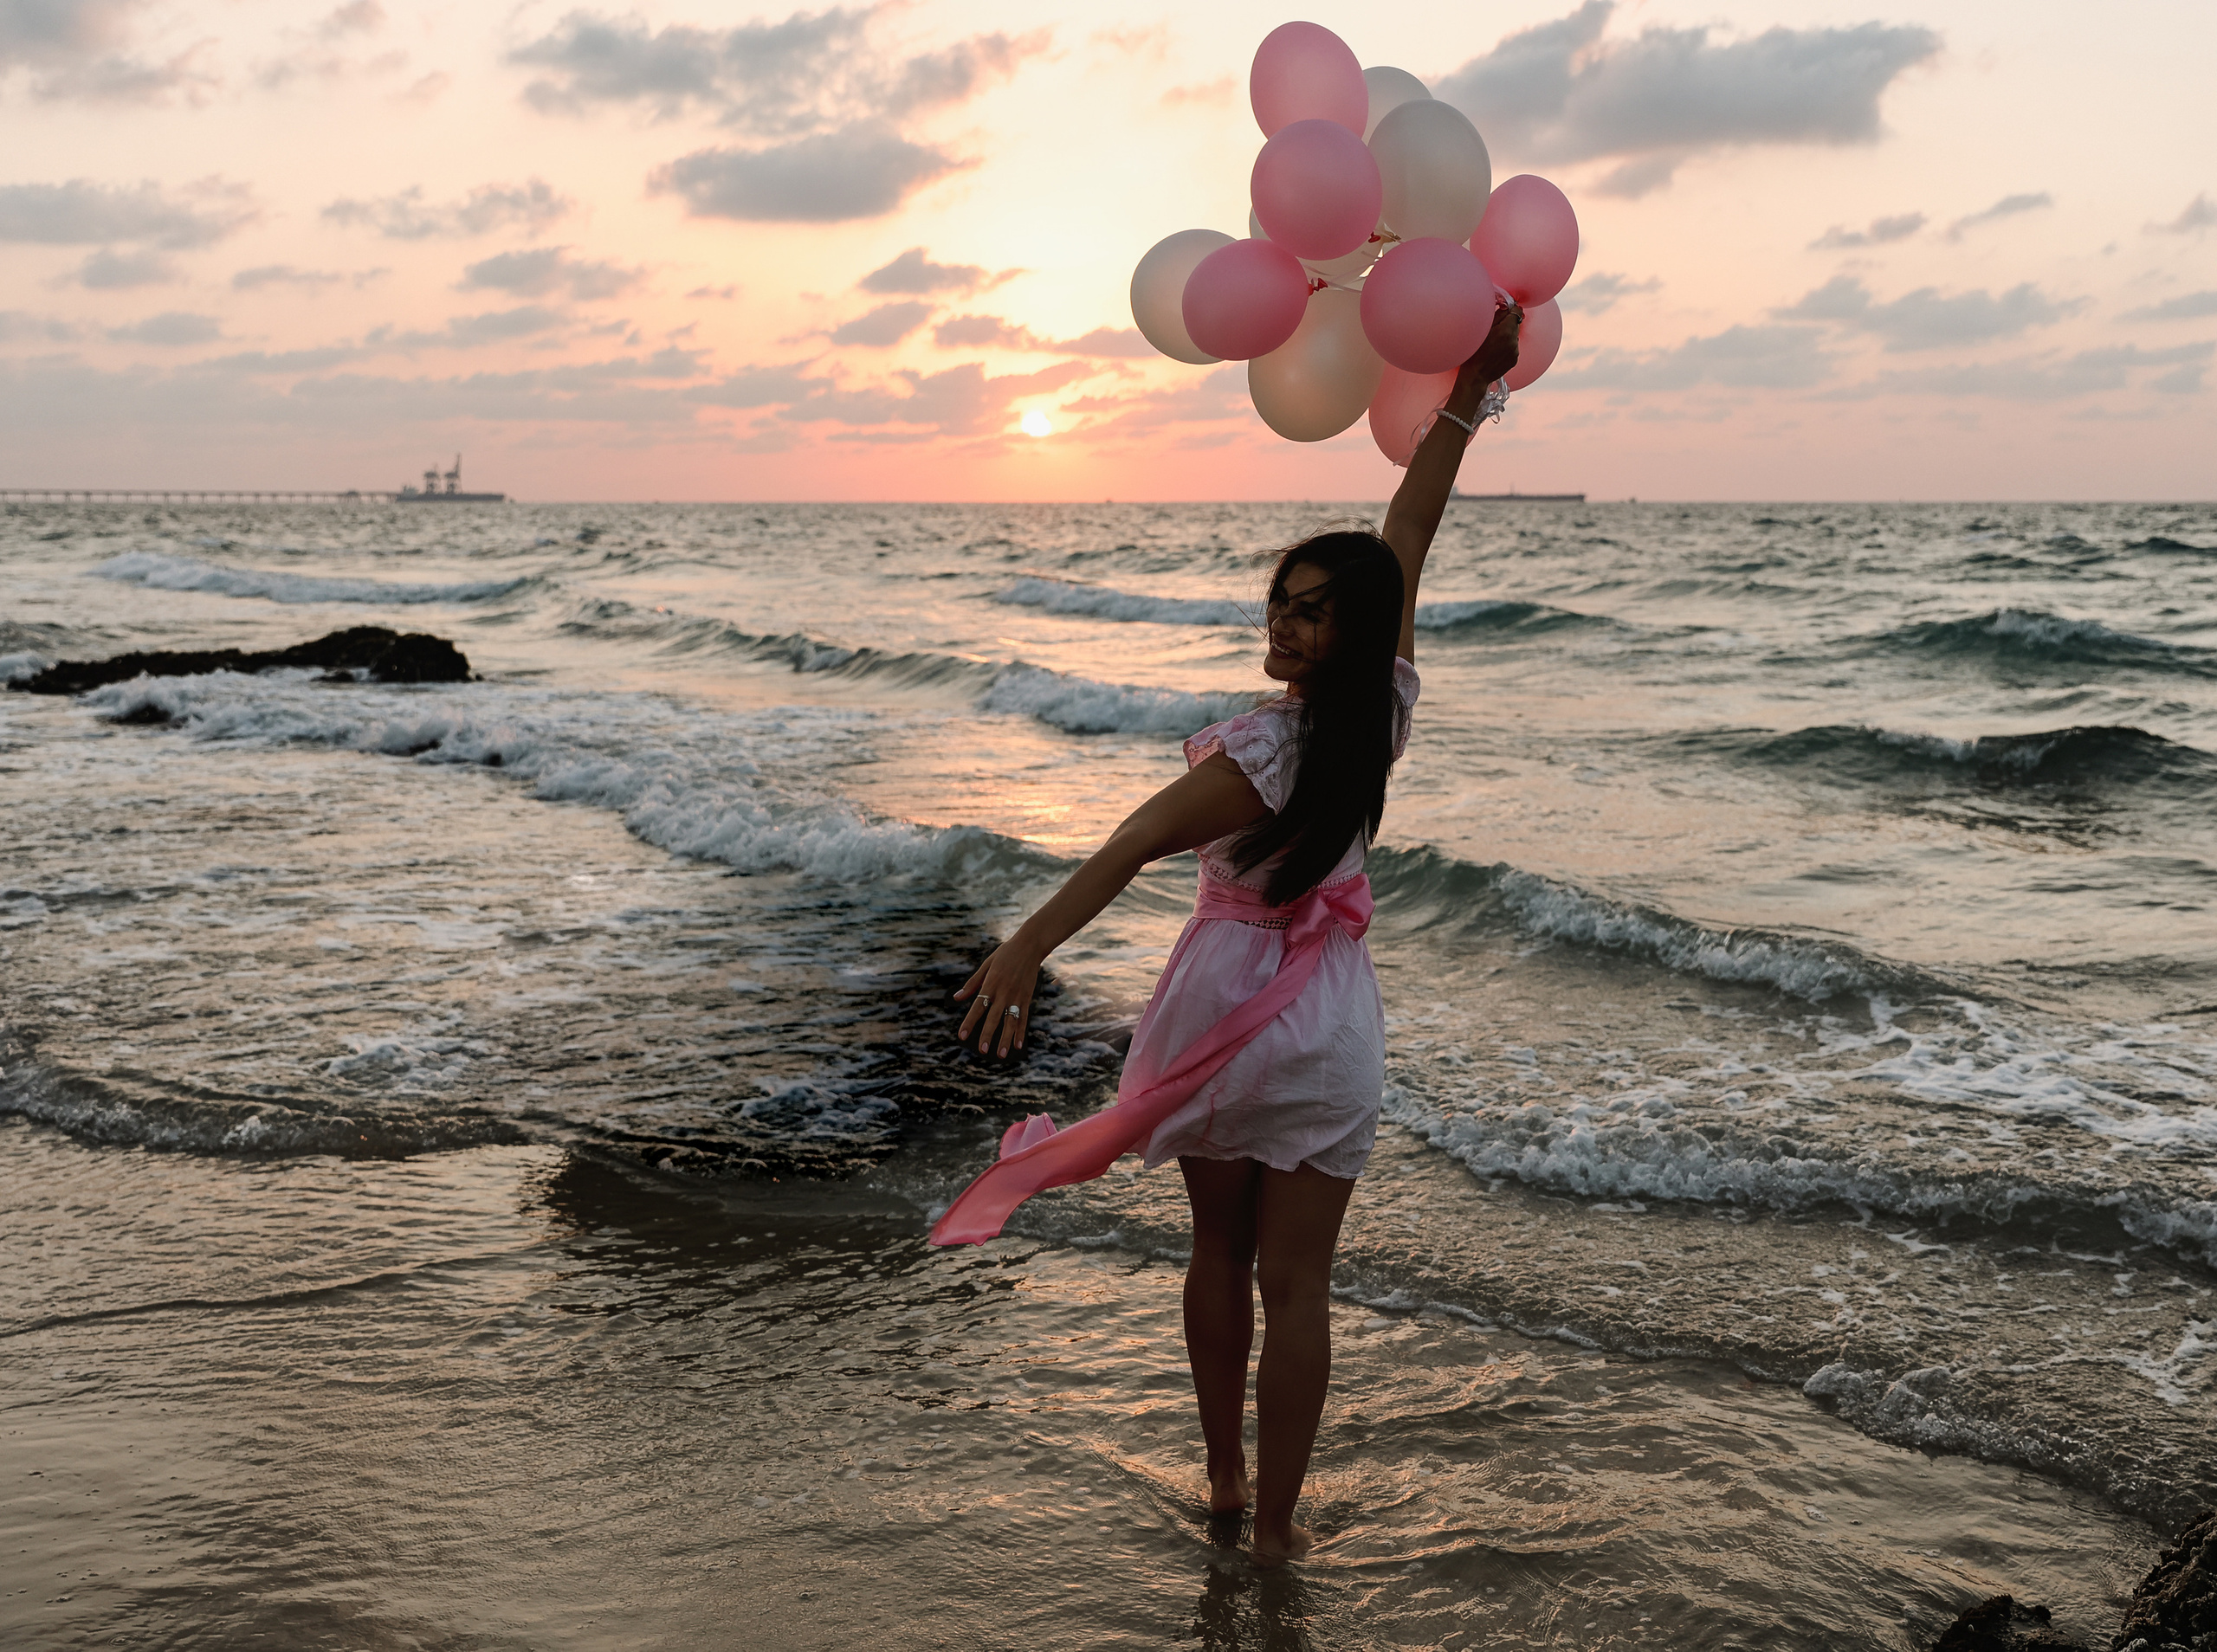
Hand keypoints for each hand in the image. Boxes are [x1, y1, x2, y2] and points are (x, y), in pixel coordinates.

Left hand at [952, 941, 1040, 1057]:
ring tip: (1001, 1054)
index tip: (962, 1036)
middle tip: (983, 1051)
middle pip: (994, 1018)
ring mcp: (1017, 996)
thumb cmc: (1005, 953)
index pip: (978, 1006)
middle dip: (988, 1035)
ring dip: (1006, 1039)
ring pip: (1011, 1022)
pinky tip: (1018, 1045)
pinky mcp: (1027, 998)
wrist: (1030, 946)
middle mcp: (1004, 992)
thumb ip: (972, 983)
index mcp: (991, 983)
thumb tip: (957, 998)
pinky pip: (1024, 1018)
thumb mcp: (986, 965)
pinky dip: (1021, 1032)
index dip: (969, 1022)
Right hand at [1461, 299, 1522, 388]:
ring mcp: (1515, 351)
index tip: (1503, 312)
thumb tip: (1507, 306)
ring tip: (1493, 343)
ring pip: (1514, 336)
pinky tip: (1495, 351)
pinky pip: (1513, 347)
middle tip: (1493, 329)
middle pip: (1516, 324)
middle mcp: (1514, 341)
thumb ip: (1497, 315)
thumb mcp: (1482, 330)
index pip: (1517, 311)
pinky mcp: (1515, 360)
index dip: (1510, 309)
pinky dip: (1507, 346)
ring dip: (1507, 335)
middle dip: (1507, 324)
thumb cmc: (1473, 353)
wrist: (1475, 376)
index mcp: (1506, 331)